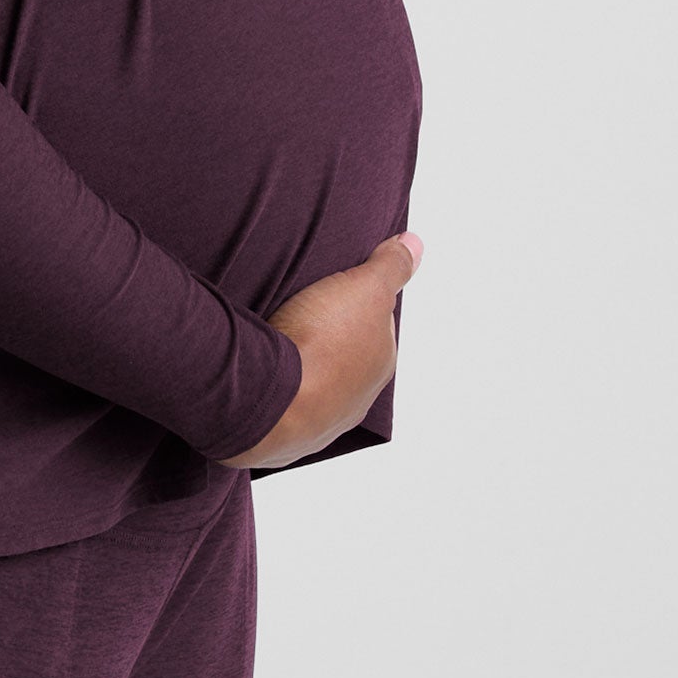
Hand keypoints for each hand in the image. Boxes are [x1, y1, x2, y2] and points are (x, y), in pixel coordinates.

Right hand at [215, 232, 422, 470]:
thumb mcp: (364, 288)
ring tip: (274, 332)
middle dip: (325, 332)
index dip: (354, 299)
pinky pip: (282, 401)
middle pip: (343, 352)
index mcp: (380, 361)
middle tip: (299, 304)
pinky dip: (276, 386)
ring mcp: (321, 420)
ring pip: (312, 380)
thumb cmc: (321, 343)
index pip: (375, 323)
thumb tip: (416, 244)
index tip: (331, 284)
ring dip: (299, 362)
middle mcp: (357, 397)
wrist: (271, 402)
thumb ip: (390, 267)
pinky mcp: (284, 433)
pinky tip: (262, 366)